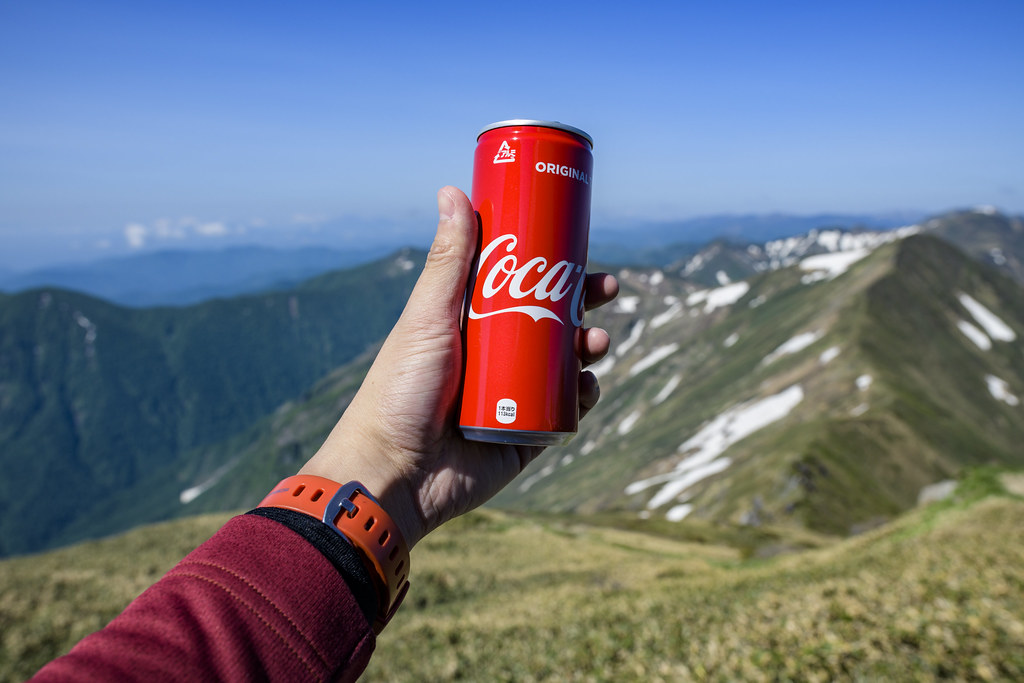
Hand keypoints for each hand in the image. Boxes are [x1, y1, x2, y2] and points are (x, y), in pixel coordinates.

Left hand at [300, 186, 617, 547]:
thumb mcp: (428, 319)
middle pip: (550, 322)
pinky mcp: (526, 438)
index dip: (552, 266)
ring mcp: (512, 399)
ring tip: (595, 342)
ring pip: (564, 365)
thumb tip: (454, 190)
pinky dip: (582, 397)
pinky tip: (587, 386)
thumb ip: (447, 261)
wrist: (393, 476)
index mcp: (468, 325)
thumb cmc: (398, 392)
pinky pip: (565, 413)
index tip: (579, 245)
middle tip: (607, 289)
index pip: (519, 285)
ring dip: (589, 347)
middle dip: (583, 304)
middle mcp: (493, 359)